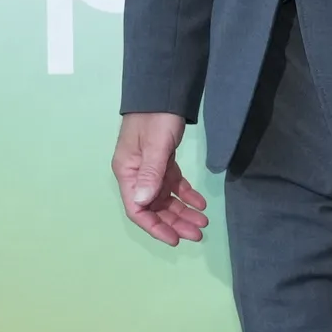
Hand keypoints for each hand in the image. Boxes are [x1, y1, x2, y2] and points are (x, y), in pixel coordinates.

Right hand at [114, 112, 207, 245]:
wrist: (163, 92)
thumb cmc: (156, 117)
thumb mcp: (155, 145)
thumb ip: (150, 174)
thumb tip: (142, 204)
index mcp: (127, 173)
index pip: (137, 209)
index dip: (155, 227)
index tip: (175, 239)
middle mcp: (136, 175)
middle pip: (154, 208)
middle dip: (175, 222)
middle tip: (198, 234)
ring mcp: (150, 170)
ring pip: (165, 199)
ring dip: (183, 212)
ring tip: (203, 222)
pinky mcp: (163, 163)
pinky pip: (174, 186)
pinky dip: (187, 195)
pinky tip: (201, 203)